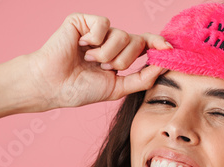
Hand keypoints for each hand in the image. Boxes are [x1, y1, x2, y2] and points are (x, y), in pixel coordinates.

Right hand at [27, 13, 170, 109]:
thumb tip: (164, 67)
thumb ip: (142, 78)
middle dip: (123, 60)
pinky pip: (104, 24)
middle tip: (104, 68)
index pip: (144, 44)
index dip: (157, 44)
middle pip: (136, 41)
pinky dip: (95, 40)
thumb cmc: (81, 89)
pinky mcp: (84, 21)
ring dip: (107, 54)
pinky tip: (81, 46)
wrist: (53, 85)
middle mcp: (110, 41)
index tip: (169, 49)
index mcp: (119, 55)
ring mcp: (98, 30)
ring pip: (121, 35)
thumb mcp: (118, 88)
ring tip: (89, 60)